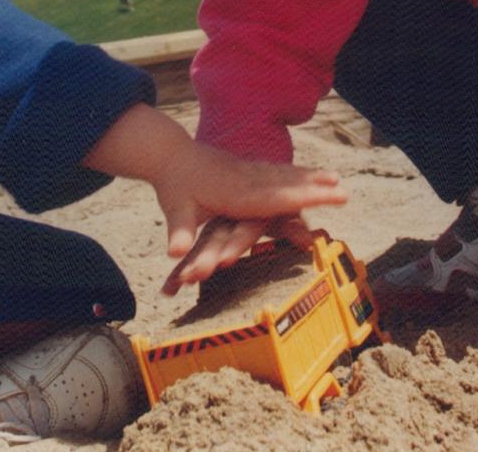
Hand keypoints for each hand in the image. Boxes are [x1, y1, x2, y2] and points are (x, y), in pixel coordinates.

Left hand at [78, 104, 345, 287]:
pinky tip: (308, 173)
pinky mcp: (246, 167)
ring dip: (310, 177)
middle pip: (287, 184)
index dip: (302, 197)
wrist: (169, 153)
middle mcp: (247, 179)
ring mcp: (248, 170)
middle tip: (344, 191)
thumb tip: (172, 251)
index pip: (275, 197)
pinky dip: (296, 172)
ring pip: (285, 174)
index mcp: (236, 192)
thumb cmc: (173, 186)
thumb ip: (178, 231)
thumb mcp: (174, 209)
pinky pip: (277, 170)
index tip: (326, 195)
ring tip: (335, 178)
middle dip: (315, 188)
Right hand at [162, 214, 314, 295]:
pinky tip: (167, 291)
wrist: (254, 187)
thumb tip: (310, 240)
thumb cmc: (271, 207)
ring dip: (188, 266)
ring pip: (199, 249)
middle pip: (215, 239)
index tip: (223, 262)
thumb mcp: (282, 215)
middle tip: (194, 275)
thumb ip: (294, 228)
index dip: (233, 244)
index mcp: (247, 212)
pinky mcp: (208, 243)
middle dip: (206, 257)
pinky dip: (177, 275)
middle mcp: (228, 221)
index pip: (240, 228)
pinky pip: (190, 259)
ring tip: (174, 286)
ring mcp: (215, 232)